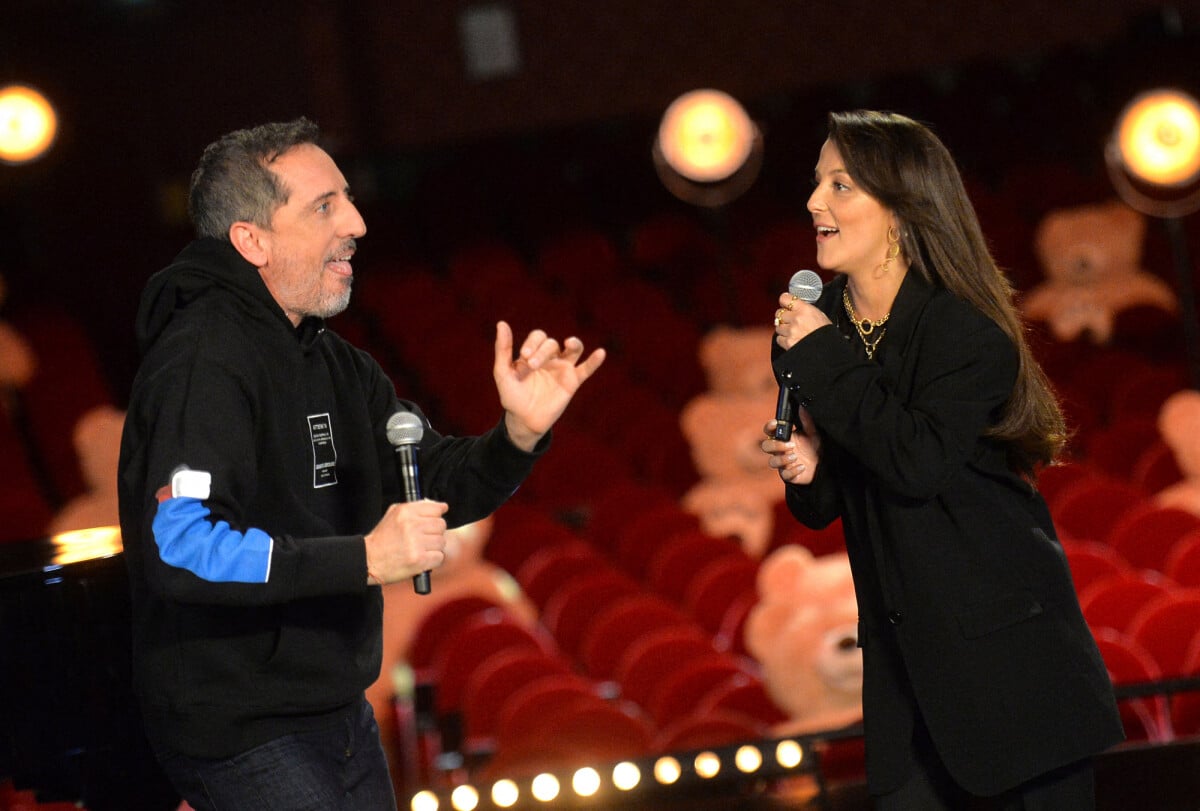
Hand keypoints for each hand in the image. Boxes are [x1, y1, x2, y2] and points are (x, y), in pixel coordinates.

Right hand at [363, 500, 448, 584]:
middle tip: (425, 538)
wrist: (369, 560)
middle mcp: (411, 525)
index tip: (435, 519)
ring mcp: (416, 543)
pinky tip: (422, 559)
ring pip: (441, 541)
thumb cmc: (382, 539)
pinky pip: (439, 557)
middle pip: (441, 525)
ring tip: (421, 549)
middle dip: (435, 532)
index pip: (436, 509)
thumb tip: (440, 506)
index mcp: (406, 512)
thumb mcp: (394, 515)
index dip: (437, 515)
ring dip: (434, 547)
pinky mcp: (419, 559)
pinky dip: (433, 560)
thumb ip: (415, 507)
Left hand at [494, 321, 605, 450]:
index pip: (538, 337)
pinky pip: (586, 369)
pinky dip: (594, 361)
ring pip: (574, 349)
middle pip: (552, 343)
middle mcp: (550, 357)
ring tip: (569, 343)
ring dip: (573, 343)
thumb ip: (503, 349)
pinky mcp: (573, 382)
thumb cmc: (512, 396)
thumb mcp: (503, 372)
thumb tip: (501, 323)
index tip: (525, 356)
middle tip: (533, 365)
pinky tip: (600, 353)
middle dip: (543, 351)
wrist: (524, 420)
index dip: (533, 343)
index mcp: (534, 352)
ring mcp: (563, 368)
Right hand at [761, 407, 820, 484]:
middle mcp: (780, 450)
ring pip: (772, 462)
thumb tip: (802, 406)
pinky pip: (785, 474)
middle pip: (766, 446)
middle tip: (791, 445)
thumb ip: (807, 421)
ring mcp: (783, 463)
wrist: (824, 465)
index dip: (769, 427)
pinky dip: (793, 471)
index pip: (769, 431)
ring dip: (782, 459)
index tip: (776, 424)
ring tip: (795, 456)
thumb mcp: (813, 433)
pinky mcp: (789, 475)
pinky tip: (802, 467)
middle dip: (775, 445)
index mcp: (783, 438)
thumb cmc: (814, 447)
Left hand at [774, 291, 830, 350]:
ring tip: (793, 332)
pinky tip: (792, 340)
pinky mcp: (788, 342)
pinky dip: (784, 340)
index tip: (785, 304)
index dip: (784, 302)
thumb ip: (805, 310)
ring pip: (778, 327)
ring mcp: (791, 331)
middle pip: (779, 313)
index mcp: (805, 309)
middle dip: (783, 317)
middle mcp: (796, 318)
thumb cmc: (827, 334)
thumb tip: (795, 307)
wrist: (829, 351)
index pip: (785, 299)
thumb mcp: (820, 316)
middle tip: (790, 321)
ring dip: (783, 329)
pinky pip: (779, 339)